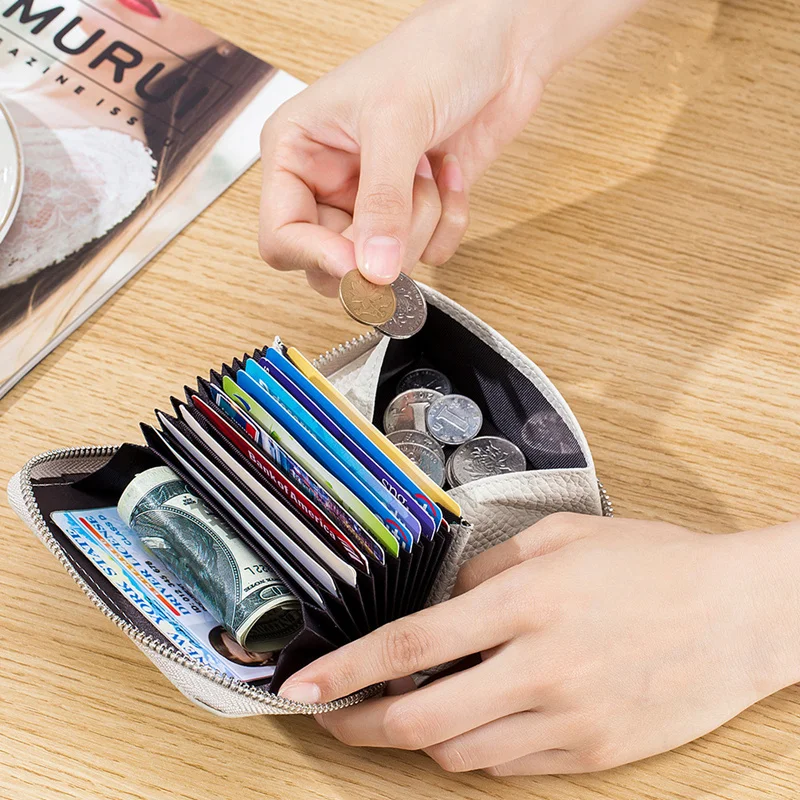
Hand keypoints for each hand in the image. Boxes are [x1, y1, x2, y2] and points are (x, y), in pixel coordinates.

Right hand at [258, 0, 552, 295]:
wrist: (497, 42)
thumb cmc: (432, 55)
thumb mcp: (396, 123)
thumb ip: (381, 203)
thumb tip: (372, 272)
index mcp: (295, 155)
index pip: (281, 239)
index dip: (319, 259)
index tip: (361, 265)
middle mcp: (326, 186)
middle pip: (333, 265)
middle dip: (381, 243)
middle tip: (408, 204)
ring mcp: (371, 204)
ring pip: (384, 266)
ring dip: (421, 224)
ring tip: (429, 169)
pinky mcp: (413, 214)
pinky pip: (427, 256)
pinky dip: (449, 222)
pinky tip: (450, 174)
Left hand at [279, 513, 799, 774]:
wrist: (742, 614)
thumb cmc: (655, 563)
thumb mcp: (562, 537)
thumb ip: (488, 567)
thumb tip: (442, 602)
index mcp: (528, 601)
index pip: (412, 643)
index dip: (347, 669)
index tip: (305, 687)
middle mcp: (541, 667)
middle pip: (422, 718)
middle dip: (361, 724)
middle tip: (333, 717)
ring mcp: (569, 721)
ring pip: (461, 751)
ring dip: (421, 733)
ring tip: (414, 705)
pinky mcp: (594, 756)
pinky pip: (510, 766)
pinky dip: (476, 746)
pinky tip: (476, 718)